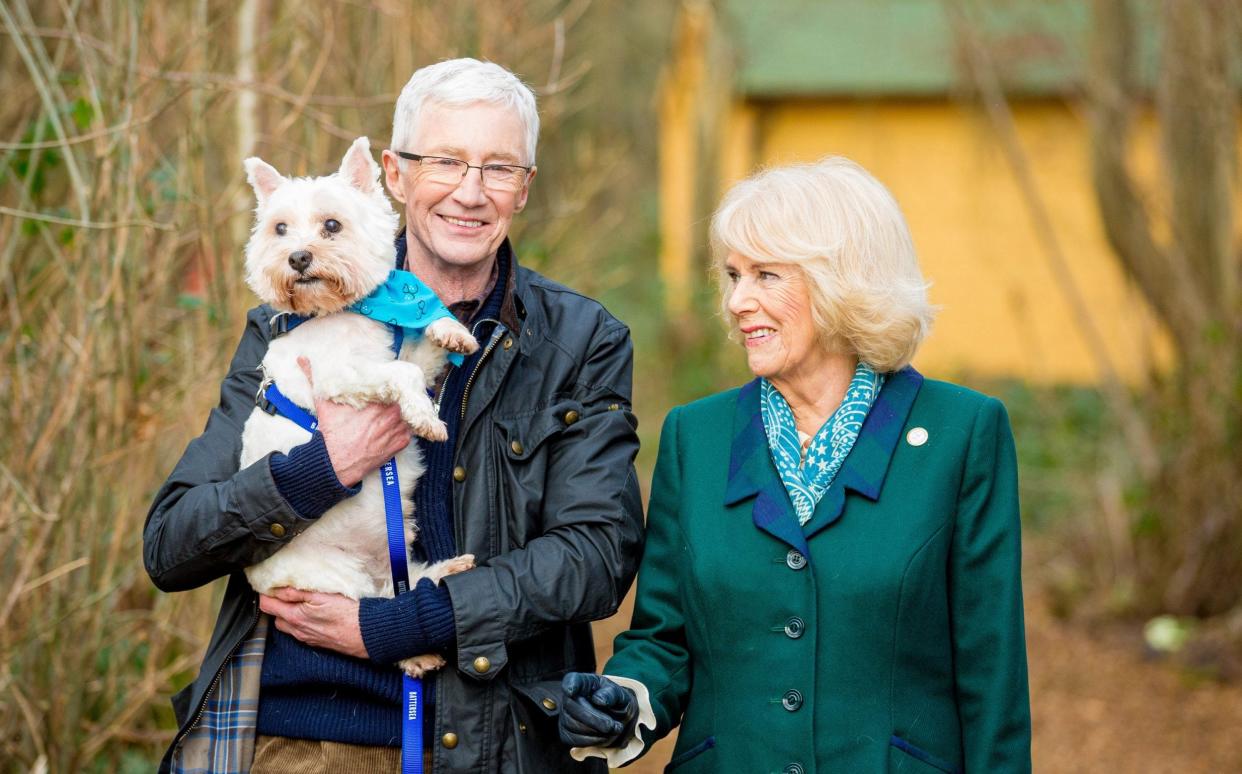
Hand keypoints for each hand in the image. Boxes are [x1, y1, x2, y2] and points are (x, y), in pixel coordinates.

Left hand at [259, 587, 367, 658]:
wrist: (365, 634)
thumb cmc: (347, 613)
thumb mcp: (321, 596)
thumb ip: (297, 593)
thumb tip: (277, 589)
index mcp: (295, 617)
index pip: (267, 606)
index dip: (265, 594)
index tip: (270, 585)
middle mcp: (297, 630)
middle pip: (275, 617)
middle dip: (276, 605)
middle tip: (285, 592)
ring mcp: (306, 638)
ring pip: (287, 626)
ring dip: (287, 615)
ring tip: (299, 603)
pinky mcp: (315, 642)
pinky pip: (299, 632)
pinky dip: (299, 623)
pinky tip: (311, 615)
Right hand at [298, 357, 410, 485]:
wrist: (335, 463)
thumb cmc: (331, 433)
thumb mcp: (324, 403)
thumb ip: (314, 378)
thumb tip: (301, 359)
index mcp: (376, 402)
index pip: (392, 387)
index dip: (391, 385)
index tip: (388, 384)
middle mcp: (389, 415)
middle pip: (402, 400)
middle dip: (397, 399)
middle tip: (392, 398)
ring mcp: (396, 430)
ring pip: (407, 416)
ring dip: (402, 414)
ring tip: (395, 413)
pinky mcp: (400, 445)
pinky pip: (409, 433)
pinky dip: (404, 430)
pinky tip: (395, 429)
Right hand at [559, 672, 638, 747]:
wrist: (615, 718)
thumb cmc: (615, 701)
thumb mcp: (618, 694)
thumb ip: (610, 694)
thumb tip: (599, 700)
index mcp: (582, 682)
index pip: (572, 680)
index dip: (570, 685)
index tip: (571, 691)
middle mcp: (569, 697)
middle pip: (572, 706)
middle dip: (593, 718)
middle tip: (611, 725)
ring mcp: (565, 714)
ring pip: (572, 725)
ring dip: (594, 731)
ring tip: (612, 729)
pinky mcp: (566, 732)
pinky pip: (573, 739)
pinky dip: (590, 740)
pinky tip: (604, 737)